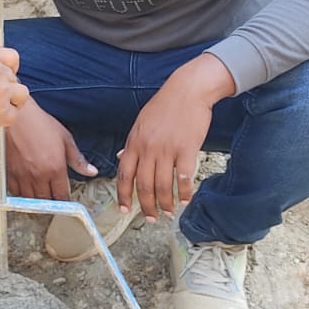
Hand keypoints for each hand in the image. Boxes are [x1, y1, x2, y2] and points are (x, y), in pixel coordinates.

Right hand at [0, 47, 27, 163]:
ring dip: (12, 101)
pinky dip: (4, 119)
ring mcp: (2, 92)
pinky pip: (14, 115)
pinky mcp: (3, 112)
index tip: (7, 74)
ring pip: (22, 94)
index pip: (12, 56)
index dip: (11, 67)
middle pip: (15, 77)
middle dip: (6, 88)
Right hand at [5, 98, 95, 199]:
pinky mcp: (9, 172)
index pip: (62, 196)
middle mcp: (39, 175)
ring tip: (41, 194)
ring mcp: (23, 175)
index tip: (64, 198)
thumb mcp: (65, 139)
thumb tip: (91, 171)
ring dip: (36, 200)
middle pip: (46, 200)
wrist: (18, 116)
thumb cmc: (40, 124)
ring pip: (30, 199)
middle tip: (53, 197)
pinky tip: (27, 188)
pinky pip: (15, 192)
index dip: (64, 200)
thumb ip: (78, 160)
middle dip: (51, 201)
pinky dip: (21, 194)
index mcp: (55, 168)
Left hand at [116, 54, 233, 221]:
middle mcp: (148, 148)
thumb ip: (131, 143)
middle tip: (151, 218)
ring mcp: (167, 149)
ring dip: (165, 203)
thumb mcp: (141, 122)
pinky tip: (186, 199)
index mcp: (134, 142)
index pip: (124, 175)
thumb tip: (120, 157)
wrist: (188, 90)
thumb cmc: (165, 105)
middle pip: (143, 185)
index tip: (124, 209)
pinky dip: (185, 192)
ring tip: (169, 212)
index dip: (123, 195)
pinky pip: (184, 177)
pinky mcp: (187, 149)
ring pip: (163, 185)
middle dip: (146, 206)